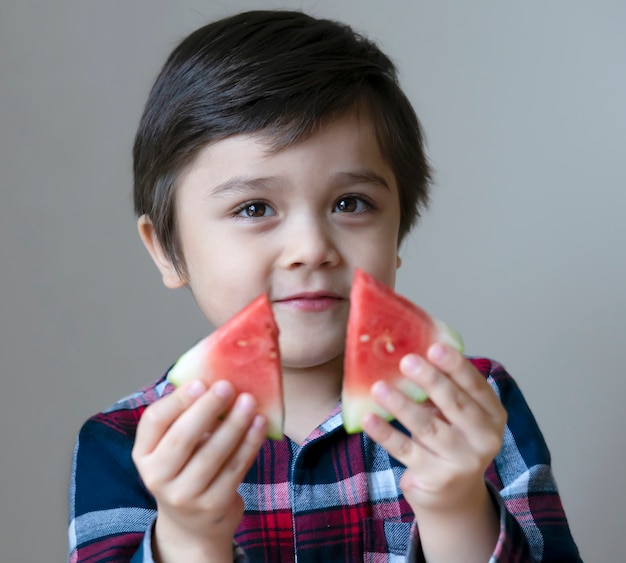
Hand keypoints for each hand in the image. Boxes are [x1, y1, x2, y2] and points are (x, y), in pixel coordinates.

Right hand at [132, 379, 266, 561]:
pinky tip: (259, 423)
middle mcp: (157, 477)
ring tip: (249, 400)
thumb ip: (186, 417)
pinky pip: (235, 468)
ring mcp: (184, 495)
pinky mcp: (213, 505)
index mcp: (143, 454)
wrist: (193, 525)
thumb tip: (215, 376)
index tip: (201, 381)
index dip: (178, 399)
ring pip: (212, 453)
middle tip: (227, 385)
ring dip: (234, 424)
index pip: (153, 421)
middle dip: (207, 408)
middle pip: (183, 437)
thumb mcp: (174, 447)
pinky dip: (249, 443)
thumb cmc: (186, 469)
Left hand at [362, 344, 505, 559]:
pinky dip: (385, 433)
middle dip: (430, 380)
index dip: (456, 366)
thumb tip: (408, 353)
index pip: (476, 386)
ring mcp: (462, 461)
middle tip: (406, 361)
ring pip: (427, 427)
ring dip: (401, 405)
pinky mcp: (436, 478)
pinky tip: (369, 418)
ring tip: (379, 387)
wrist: (453, 495)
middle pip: (455, 404)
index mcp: (492, 415)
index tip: (435, 347)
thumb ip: (442, 389)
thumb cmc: (450, 440)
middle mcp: (484, 439)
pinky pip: (405, 450)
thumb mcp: (455, 415)